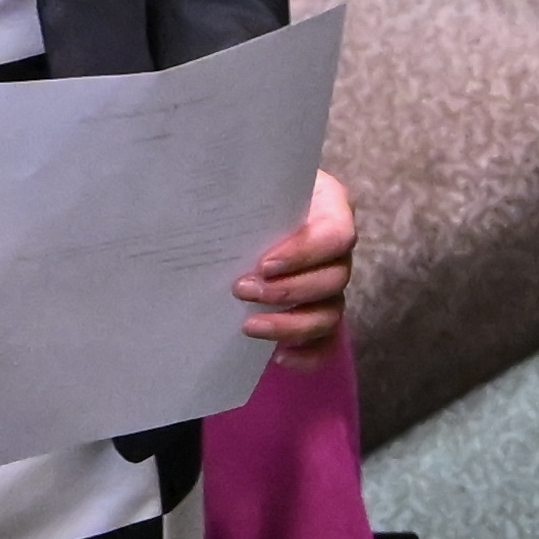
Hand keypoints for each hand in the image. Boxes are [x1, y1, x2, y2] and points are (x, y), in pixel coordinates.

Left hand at [235, 169, 357, 356]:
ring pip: (331, 314)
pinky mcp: (321, 312)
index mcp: (331, 206)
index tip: (263, 264)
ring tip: (248, 325)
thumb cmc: (248, 192)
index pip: (337, 235)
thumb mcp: (249, 182)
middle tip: (241, 290)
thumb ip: (242, 191)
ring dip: (291, 324)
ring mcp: (331, 284)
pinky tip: (278, 357)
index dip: (304, 254)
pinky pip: (328, 342)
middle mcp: (337, 249)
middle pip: (334, 279)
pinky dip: (308, 355)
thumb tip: (201, 203)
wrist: (248, 209)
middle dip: (287, 291)